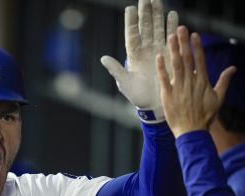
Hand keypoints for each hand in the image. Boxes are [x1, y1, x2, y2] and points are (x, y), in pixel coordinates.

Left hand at [101, 0, 177, 122]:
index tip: (130, 8)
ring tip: (158, 1)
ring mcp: (158, 50)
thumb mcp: (125, 83)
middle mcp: (145, 49)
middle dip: (145, 12)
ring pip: (157, 28)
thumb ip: (116, 70)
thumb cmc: (138, 96)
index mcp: (133, 55)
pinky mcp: (170, 54)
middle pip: (145, 27)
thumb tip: (103, 58)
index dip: (131, 21)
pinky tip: (172, 14)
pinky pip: (170, 37)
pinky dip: (172, 26)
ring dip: (158, 15)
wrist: (155, 104)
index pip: (132, 34)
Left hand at [156, 26, 235, 137]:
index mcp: (203, 82)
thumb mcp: (218, 98)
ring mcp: (179, 88)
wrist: (192, 131)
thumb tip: (233, 68)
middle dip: (183, 43)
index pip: (200, 60)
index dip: (196, 47)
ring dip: (173, 51)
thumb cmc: (205, 115)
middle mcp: (191, 82)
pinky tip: (159, 56)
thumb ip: (224, 81)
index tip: (194, 35)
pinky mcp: (168, 95)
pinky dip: (161, 68)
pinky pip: (164, 79)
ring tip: (170, 38)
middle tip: (180, 29)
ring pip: (176, 66)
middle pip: (187, 59)